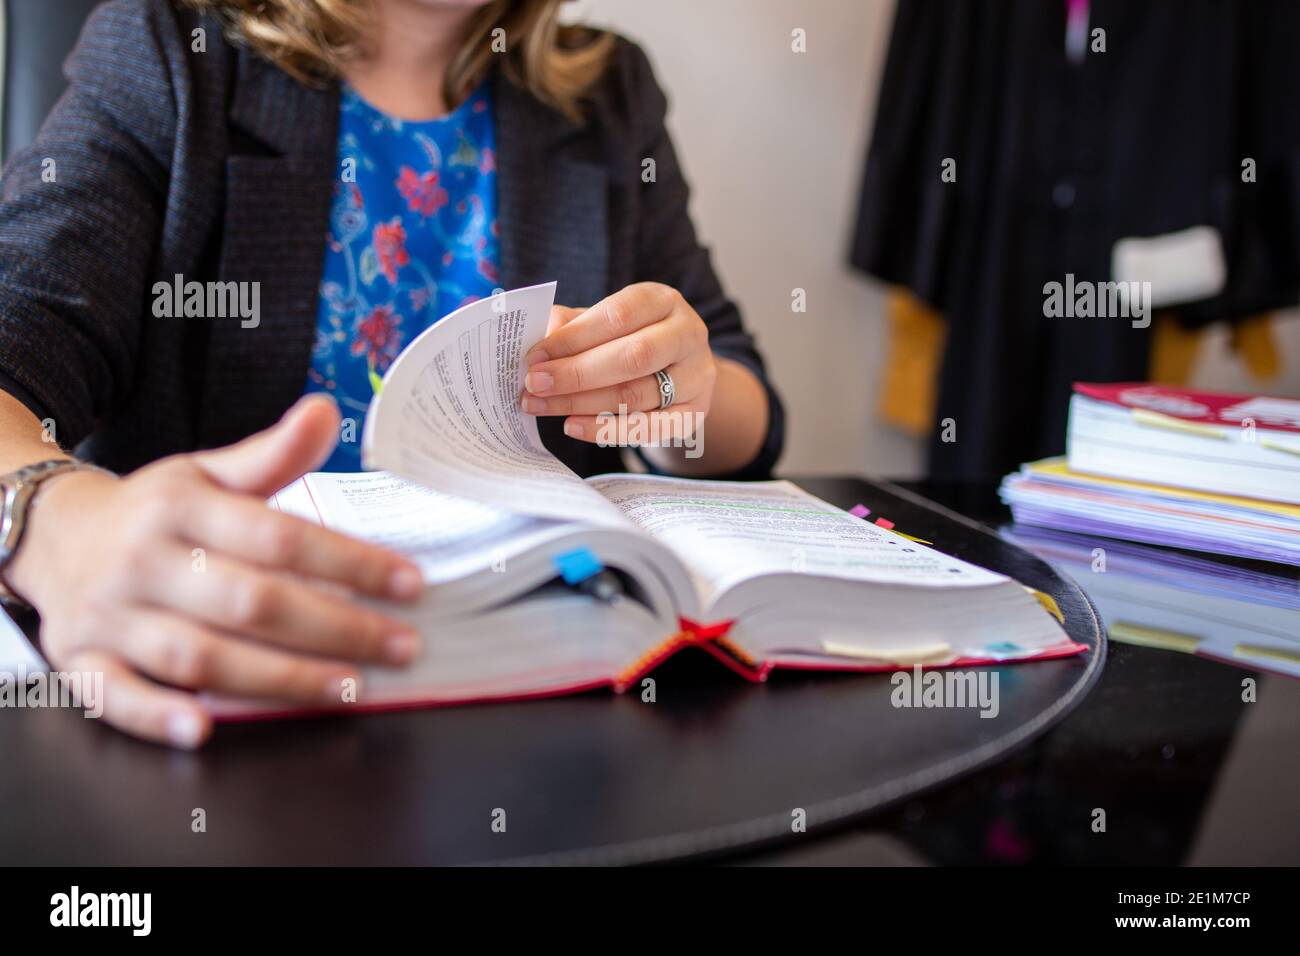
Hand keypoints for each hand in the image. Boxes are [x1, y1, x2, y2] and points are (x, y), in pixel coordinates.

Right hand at [6, 395, 424, 747]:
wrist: (49, 535)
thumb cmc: (154, 511)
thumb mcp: (206, 472)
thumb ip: (272, 454)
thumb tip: (327, 411)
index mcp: (181, 508)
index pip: (278, 538)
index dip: (349, 562)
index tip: (409, 584)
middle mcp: (145, 561)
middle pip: (250, 602)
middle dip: (335, 628)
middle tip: (402, 646)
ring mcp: (111, 615)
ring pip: (198, 655)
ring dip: (278, 679)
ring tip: (350, 686)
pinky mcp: (80, 659)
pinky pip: (113, 694)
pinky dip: (157, 716)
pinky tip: (205, 730)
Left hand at [520, 282, 715, 444]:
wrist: (680, 369)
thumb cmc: (631, 338)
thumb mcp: (605, 322)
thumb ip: (573, 325)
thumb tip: (536, 340)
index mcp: (662, 300)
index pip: (618, 315)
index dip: (573, 337)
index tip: (535, 356)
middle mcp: (687, 334)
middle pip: (633, 356)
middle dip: (576, 373)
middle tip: (534, 385)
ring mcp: (696, 375)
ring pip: (636, 394)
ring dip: (582, 403)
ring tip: (541, 407)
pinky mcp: (693, 412)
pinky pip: (648, 428)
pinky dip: (606, 430)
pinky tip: (572, 426)